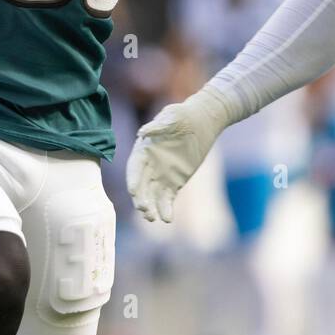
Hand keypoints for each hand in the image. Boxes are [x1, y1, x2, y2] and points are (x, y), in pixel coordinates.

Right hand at [126, 89, 233, 222]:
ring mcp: (161, 175)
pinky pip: (168, 198)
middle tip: (144, 210)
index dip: (132, 179)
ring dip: (151, 208)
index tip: (133, 191)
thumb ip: (158, 126)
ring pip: (152, 196)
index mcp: (144, 150)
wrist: (202, 122)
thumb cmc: (184, 115)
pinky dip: (166, 209)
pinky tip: (168, 219)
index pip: (134, 167)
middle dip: (141, 198)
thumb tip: (142, 133)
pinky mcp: (175, 182)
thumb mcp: (172, 116)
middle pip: (141, 185)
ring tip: (153, 219)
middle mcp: (149, 165)